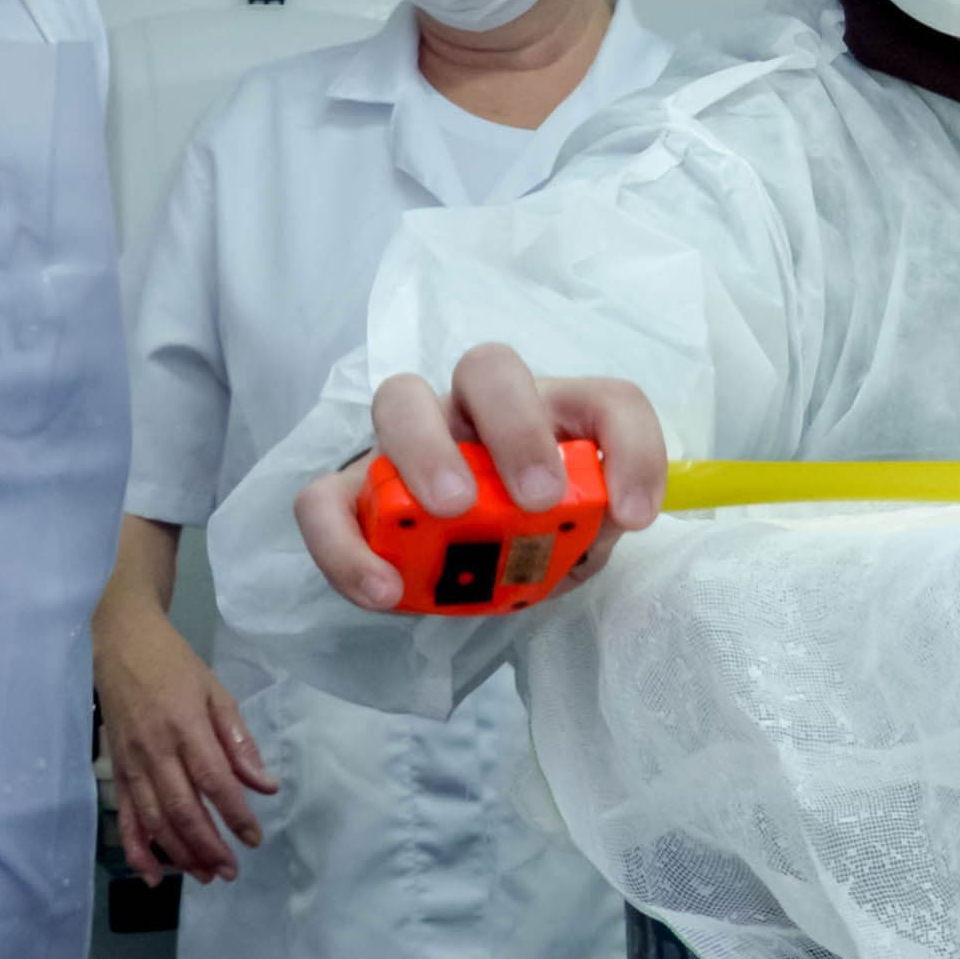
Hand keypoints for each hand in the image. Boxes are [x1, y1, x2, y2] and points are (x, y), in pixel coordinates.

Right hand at [95, 603, 274, 885]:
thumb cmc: (175, 667)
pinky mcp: (116, 770)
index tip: (254, 839)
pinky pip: (125, 816)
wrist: (120, 645)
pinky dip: (136, 848)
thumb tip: (264, 785)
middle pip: (182, 809)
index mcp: (185, 728)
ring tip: (204, 875)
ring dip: (179, 853)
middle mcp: (154, 752)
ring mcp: (130, 764)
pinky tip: (152, 874)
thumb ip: (239, 742)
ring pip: (154, 819)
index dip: (236, 815)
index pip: (215, 782)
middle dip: (208, 846)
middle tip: (230, 871)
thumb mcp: (216, 693)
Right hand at [294, 343, 666, 612]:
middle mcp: (478, 412)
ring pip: (398, 399)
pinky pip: (324, 497)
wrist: (468, 575)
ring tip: (451, 512)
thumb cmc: (534, 540)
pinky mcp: (352, 490)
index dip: (632, 447)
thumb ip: (595, 527)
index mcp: (551, 416)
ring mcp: (410, 441)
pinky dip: (346, 542)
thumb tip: (606, 515)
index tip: (634, 515)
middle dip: (516, 426)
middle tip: (537, 500)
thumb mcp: (578, 543)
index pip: (604, 401)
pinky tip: (385, 590)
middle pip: (489, 368)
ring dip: (426, 450)